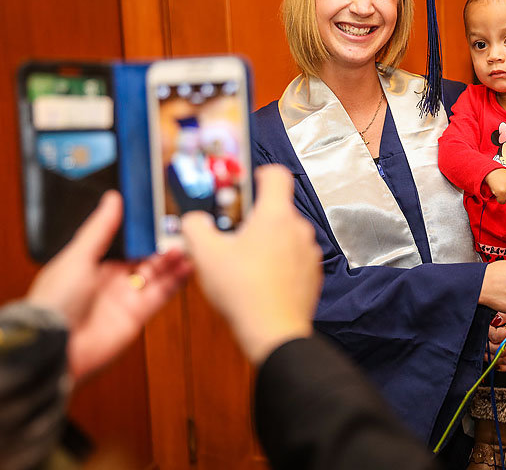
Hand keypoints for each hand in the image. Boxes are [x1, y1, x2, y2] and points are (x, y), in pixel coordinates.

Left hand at [27, 192, 192, 382]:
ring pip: (158, 274)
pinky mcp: (138, 315)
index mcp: (93, 264)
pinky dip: (176, 281)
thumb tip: (112, 200)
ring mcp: (126, 298)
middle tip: (180, 230)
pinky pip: (162, 294)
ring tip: (187, 245)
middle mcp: (112, 280)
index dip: (143, 230)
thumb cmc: (54, 301)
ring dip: (172, 260)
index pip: (126, 242)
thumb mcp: (78, 256)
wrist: (55, 346)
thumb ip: (100, 228)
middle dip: (162, 244)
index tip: (159, 215)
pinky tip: (186, 266)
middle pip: (145, 257)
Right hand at [182, 165, 321, 364]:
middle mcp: (298, 229)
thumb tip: (194, 220)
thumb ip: (195, 227)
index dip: (260, 173)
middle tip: (232, 232)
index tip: (247, 182)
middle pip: (277, 209)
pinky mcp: (312, 275)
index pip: (277, 175)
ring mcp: (309, 252)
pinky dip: (278, 264)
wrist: (273, 332)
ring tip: (242, 261)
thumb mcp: (205, 254)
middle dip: (254, 217)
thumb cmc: (244, 291)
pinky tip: (258, 280)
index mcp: (276, 215)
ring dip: (266, 242)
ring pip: (285, 235)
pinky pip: (293, 259)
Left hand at [486, 312, 505, 370]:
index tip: (486, 327)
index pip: (498, 336)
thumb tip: (495, 320)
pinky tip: (495, 364)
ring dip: (493, 359)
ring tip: (484, 354)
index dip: (489, 332)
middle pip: (499, 350)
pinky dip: (503, 366)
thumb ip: (505, 313)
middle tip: (480, 342)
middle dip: (487, 348)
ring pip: (505, 359)